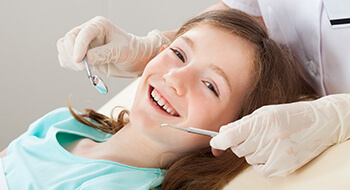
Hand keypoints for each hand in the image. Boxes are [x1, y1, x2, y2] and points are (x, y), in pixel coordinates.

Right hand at [57, 16, 169, 76]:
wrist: (136, 60)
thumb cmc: (132, 51)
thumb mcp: (120, 52)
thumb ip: (103, 54)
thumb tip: (86, 59)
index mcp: (99, 25)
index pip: (82, 33)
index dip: (78, 47)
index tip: (79, 60)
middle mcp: (89, 32)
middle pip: (68, 39)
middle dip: (73, 55)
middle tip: (83, 68)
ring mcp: (83, 43)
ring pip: (64, 48)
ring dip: (70, 60)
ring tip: (85, 68)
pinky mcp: (82, 55)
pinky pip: (66, 58)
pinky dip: (69, 65)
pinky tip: (82, 69)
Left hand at [210, 94, 349, 176]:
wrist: (320, 124)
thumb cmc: (290, 115)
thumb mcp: (265, 112)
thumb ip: (242, 123)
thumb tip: (222, 133)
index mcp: (262, 121)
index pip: (231, 136)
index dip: (219, 141)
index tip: (215, 142)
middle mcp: (269, 139)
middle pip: (238, 149)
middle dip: (239, 143)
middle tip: (253, 136)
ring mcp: (277, 154)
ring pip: (249, 158)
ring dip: (253, 151)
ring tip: (268, 141)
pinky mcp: (284, 167)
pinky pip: (260, 169)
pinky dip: (261, 162)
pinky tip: (272, 151)